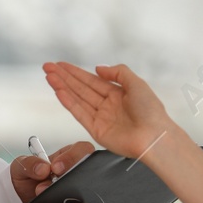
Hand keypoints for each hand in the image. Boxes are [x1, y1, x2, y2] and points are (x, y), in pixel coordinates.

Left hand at [10, 140, 94, 202]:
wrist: (20, 199)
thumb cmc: (24, 178)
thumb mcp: (21, 166)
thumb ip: (30, 163)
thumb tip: (44, 168)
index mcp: (66, 157)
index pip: (82, 149)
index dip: (72, 157)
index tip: (55, 167)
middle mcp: (74, 173)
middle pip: (89, 171)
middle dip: (71, 178)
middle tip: (52, 184)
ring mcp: (76, 190)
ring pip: (85, 191)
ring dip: (66, 195)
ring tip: (46, 197)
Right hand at [42, 62, 171, 161]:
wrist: (154, 137)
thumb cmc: (151, 111)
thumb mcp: (137, 83)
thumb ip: (118, 72)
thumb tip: (98, 68)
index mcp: (118, 94)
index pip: (91, 80)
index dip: (75, 72)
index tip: (60, 64)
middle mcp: (107, 105)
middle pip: (80, 88)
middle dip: (64, 77)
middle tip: (47, 67)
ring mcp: (101, 118)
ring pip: (77, 99)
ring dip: (62, 87)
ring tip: (49, 76)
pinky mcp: (96, 130)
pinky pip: (79, 113)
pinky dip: (68, 102)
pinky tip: (58, 92)